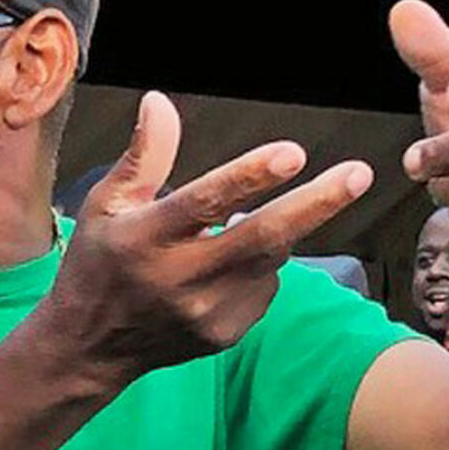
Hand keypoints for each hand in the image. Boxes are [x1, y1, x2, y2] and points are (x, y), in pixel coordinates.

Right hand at [39, 93, 375, 382]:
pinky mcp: (226, 332)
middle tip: (358, 174)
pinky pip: (265, 285)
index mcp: (143, 239)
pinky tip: (223, 267)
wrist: (90, 347)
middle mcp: (178, 279)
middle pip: (261, 238)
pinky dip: (258, 265)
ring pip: (271, 257)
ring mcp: (206, 312)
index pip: (202, 204)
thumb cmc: (98, 263)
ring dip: (274, 231)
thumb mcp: (104, 205)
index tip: (293, 154)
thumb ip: (143, 156)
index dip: (249, 177)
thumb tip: (160, 101)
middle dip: (315, 204)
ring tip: (238, 225)